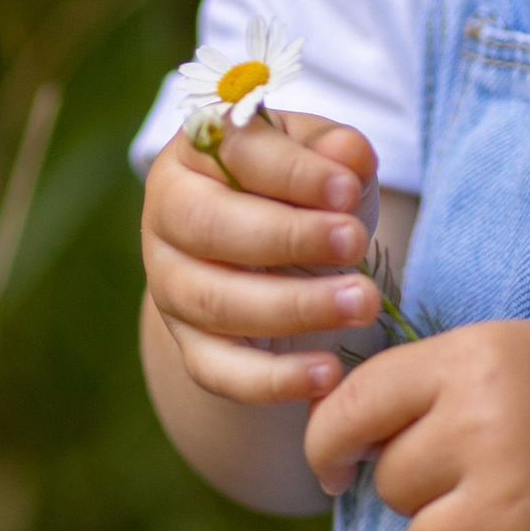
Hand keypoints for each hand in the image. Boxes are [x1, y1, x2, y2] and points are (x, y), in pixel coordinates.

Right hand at [140, 111, 385, 407]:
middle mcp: (168, 217)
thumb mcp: (321, 158)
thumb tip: (350, 154)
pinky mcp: (190, 346)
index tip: (348, 189)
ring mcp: (171, 286)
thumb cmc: (300, 189)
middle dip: (288, 238)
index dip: (292, 172)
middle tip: (356, 243)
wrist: (270, 255)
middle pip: (209, 227)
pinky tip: (328, 375)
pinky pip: (220, 370)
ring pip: (216, 302)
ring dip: (294, 306)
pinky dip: (273, 380)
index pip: (234, 153)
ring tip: (362, 303)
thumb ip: (335, 150)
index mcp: (196, 153)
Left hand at [304, 321, 529, 530]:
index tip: (339, 466)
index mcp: (469, 363)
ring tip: (512, 511)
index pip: (349, 410)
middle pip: (390, 485)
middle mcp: (485, 431)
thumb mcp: (492, 352)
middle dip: (425, 485)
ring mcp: (512, 509)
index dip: (328, 445)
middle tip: (490, 468)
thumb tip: (326, 448)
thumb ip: (409, 384)